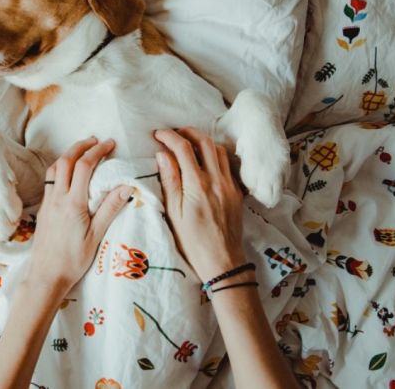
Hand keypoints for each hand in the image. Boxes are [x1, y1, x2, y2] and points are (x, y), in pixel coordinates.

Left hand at [27, 137, 133, 293]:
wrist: (45, 276)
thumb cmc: (72, 261)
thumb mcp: (96, 236)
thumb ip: (109, 209)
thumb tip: (126, 186)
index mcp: (72, 203)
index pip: (84, 167)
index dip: (97, 151)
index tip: (110, 144)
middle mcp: (57, 198)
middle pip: (65, 161)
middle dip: (80, 146)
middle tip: (95, 140)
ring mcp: (47, 203)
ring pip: (54, 169)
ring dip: (67, 155)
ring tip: (82, 151)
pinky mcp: (43, 210)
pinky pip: (49, 181)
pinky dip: (60, 168)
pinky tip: (68, 174)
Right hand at [154, 128, 246, 282]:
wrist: (222, 262)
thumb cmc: (192, 242)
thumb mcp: (173, 213)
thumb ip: (170, 181)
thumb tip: (163, 155)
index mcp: (197, 185)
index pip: (184, 148)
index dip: (169, 136)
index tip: (158, 134)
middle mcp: (216, 180)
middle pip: (205, 142)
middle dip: (188, 132)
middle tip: (173, 134)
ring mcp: (229, 185)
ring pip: (219, 150)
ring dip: (203, 141)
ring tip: (188, 145)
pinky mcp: (237, 192)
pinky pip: (228, 165)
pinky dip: (215, 155)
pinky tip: (205, 162)